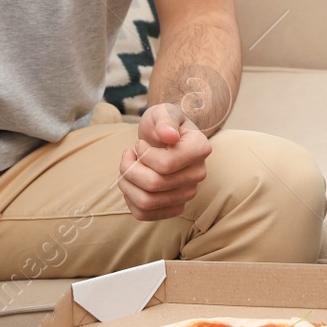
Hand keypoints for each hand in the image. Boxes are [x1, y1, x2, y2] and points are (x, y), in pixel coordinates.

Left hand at [119, 103, 210, 219]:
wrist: (167, 138)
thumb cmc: (163, 124)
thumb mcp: (163, 112)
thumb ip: (165, 119)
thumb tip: (169, 135)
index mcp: (200, 148)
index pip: (166, 164)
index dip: (143, 155)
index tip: (139, 144)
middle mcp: (199, 174)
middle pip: (154, 184)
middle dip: (130, 169)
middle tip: (127, 155)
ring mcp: (188, 193)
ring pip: (147, 202)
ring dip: (127, 184)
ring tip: (126, 168)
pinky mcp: (175, 207)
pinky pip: (145, 214)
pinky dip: (130, 200)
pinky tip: (132, 183)